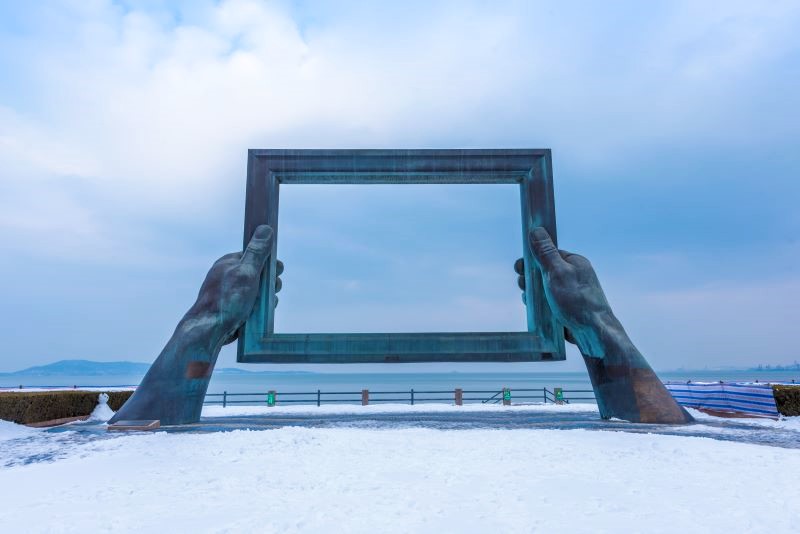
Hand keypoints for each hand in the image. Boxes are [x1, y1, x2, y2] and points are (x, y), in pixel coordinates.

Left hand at [109, 224, 280, 424]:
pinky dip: (258, 310)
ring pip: (257, 292)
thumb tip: (265, 229)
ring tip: (263, 306)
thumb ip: (257, 252)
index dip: (270, 264)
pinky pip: (251, 305)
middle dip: (270, 284)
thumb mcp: (246, 272)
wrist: (209, 331)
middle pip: (259, 275)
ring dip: (266, 299)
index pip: (256, 256)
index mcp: (228, 262)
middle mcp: (228, 276)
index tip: (278, 272)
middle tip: (273, 292)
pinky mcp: (232, 308)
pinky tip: (258, 315)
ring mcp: (230, 293)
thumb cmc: (226, 301)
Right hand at [517, 227, 692, 422]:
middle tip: (524, 287)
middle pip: (545, 271)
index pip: (549, 253)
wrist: (594, 335)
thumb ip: (545, 252)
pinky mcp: (569, 308)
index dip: (532, 260)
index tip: (520, 269)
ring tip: (531, 301)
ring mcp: (572, 293)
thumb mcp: (557, 273)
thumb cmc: (578, 302)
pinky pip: (550, 303)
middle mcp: (575, 276)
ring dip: (534, 294)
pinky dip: (541, 306)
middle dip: (531, 279)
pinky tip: (538, 312)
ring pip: (545, 289)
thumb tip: (536, 230)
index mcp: (575, 262)